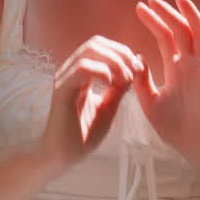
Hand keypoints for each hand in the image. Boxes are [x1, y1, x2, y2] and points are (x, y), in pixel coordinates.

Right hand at [40, 35, 142, 170]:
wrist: (63, 157)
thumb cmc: (83, 134)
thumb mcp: (109, 107)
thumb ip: (119, 88)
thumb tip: (135, 66)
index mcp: (80, 74)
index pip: (100, 46)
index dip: (122, 51)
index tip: (137, 68)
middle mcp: (70, 72)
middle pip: (95, 43)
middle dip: (120, 52)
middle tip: (133, 71)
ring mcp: (64, 79)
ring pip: (89, 51)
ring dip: (114, 62)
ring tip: (125, 80)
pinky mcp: (61, 91)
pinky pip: (81, 69)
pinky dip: (101, 71)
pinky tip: (111, 85)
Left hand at [134, 0, 199, 163]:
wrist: (195, 148)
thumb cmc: (175, 128)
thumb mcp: (150, 104)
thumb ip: (142, 82)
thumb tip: (135, 58)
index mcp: (176, 68)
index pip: (165, 36)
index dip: (153, 21)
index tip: (139, 7)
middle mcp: (191, 64)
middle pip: (180, 30)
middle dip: (167, 13)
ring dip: (191, 15)